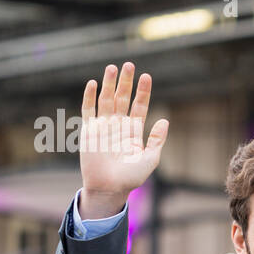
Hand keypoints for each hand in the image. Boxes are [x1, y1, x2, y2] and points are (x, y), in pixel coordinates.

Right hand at [78, 61, 168, 216]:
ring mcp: (103, 126)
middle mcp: (118, 125)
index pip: (139, 106)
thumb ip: (157, 140)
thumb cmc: (131, 177)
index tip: (146, 76)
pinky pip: (88, 110)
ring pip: (106, 100)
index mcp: (134, 131)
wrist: (109, 188)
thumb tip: (165, 120)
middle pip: (123, 98)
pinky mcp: (89, 130)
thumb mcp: (150, 159)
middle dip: (126, 82)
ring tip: (113, 68)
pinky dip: (90, 97)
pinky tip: (94, 83)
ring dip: (109, 84)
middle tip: (129, 65)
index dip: (143, 91)